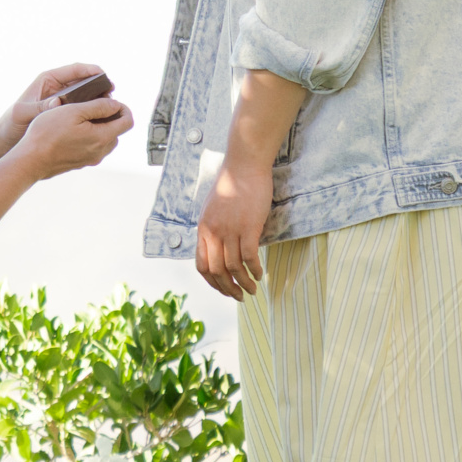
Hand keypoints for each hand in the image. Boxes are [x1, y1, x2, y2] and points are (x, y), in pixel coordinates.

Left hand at [0, 63, 106, 156]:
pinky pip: (85, 109)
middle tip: (111, 93)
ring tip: (111, 107)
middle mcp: (59, 88)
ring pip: (88, 95)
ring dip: (100, 99)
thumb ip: (38, 107)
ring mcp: (65, 101)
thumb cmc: (12, 123)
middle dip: (100, 85)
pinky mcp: (67, 114)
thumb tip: (57, 102)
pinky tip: (103, 119)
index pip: (74, 70)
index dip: (90, 70)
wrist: (8, 138)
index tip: (103, 75)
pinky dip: (94, 111)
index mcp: (48, 80)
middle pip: (85, 81)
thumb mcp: (21, 113)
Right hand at [9, 93, 132, 179]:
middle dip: (110, 117)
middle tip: (93, 106)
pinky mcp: (80, 163)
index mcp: (101, 138)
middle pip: (117, 131)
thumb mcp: (73, 111)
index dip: (123, 108)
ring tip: (80, 117)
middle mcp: (100, 152)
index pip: (128, 122)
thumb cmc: (48, 133)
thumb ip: (98, 106)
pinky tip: (72, 131)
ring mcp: (90, 160)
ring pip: (105, 140)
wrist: (30, 160)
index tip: (110, 100)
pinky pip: (93, 148)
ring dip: (99, 127)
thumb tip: (116, 104)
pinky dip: (89, 137)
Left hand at [195, 158, 272, 300]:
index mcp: (203, 229)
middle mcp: (213, 232)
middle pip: (216, 271)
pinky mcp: (248, 226)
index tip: (223, 289)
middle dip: (227, 289)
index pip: (201, 265)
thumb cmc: (233, 184)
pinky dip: (254, 270)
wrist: (244, 164)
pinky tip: (260, 274)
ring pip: (233, 267)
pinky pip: (249, 257)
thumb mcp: (214, 208)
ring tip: (252, 290)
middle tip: (239, 297)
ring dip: (243, 283)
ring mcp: (229, 230)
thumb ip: (215, 228)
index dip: (212, 282)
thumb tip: (221, 247)